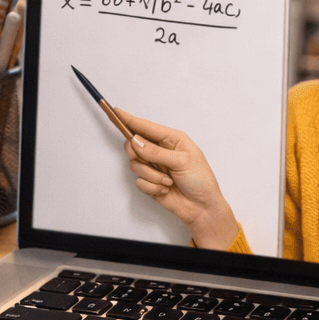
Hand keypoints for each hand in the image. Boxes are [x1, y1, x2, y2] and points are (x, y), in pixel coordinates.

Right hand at [115, 109, 239, 250]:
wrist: (202, 208)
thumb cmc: (200, 180)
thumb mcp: (182, 161)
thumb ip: (157, 152)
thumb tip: (136, 141)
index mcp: (172, 139)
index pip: (147, 126)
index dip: (130, 119)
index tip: (116, 112)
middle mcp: (161, 151)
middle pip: (134, 144)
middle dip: (138, 154)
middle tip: (148, 162)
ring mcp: (154, 167)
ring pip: (135, 165)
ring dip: (152, 176)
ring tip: (169, 182)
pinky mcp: (150, 182)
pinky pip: (139, 182)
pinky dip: (152, 187)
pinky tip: (166, 190)